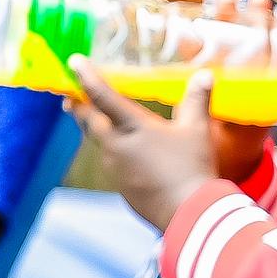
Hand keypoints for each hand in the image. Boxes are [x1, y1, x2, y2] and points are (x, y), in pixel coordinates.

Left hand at [66, 63, 223, 235]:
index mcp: (133, 127)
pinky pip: (113, 164)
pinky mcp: (121, 187)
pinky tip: (130, 155)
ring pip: (100, 143)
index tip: (74, 62)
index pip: (102, 96)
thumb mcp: (198, 131)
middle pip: (88, 121)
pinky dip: (116, 153)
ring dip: (98, 130)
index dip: (86, 77)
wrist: (188, 214)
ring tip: (101, 122)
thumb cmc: (192, 168)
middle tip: (71, 96)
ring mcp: (115, 169)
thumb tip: (205, 75)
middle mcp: (116, 146)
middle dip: (78, 106)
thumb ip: (197, 101)